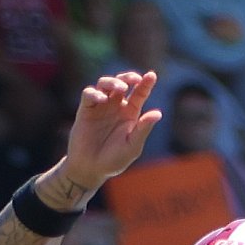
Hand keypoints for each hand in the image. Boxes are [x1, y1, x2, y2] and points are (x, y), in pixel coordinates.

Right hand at [64, 72, 161, 190]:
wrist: (91, 168)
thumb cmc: (115, 160)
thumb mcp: (132, 146)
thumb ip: (143, 129)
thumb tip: (158, 113)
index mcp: (130, 114)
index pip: (139, 94)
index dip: (145, 84)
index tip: (152, 76)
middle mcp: (116, 107)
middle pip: (122, 83)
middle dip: (128, 77)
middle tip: (134, 79)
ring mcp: (100, 106)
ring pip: (105, 84)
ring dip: (113, 82)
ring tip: (120, 88)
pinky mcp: (85, 109)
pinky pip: (89, 94)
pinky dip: (95, 93)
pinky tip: (101, 98)